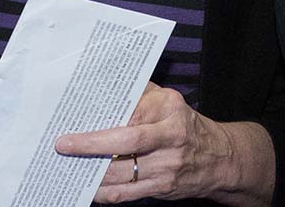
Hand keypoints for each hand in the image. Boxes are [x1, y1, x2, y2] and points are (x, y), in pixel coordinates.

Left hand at [53, 83, 271, 203]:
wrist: (219, 159)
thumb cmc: (184, 124)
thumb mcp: (168, 101)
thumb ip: (139, 95)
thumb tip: (101, 90)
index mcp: (170, 110)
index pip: (132, 113)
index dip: (105, 120)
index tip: (76, 120)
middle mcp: (171, 137)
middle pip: (126, 144)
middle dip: (91, 146)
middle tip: (64, 145)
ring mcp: (167, 166)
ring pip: (122, 173)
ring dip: (91, 172)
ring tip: (68, 165)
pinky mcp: (162, 188)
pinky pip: (126, 194)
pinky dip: (104, 193)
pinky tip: (88, 186)